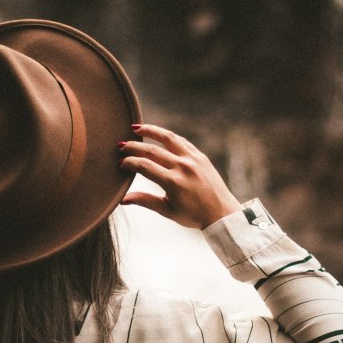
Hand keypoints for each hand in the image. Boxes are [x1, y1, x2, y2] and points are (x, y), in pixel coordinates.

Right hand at [119, 124, 241, 228]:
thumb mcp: (167, 210)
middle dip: (134, 146)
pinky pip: (181, 141)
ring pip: (168, 138)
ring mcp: (193, 159)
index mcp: (173, 182)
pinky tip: (157, 134)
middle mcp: (183, 167)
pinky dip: (167, 136)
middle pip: (152, 150)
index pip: (144, 166)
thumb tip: (123, 199)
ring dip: (151, 130)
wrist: (221, 213)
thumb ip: (145, 201)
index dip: (130, 163)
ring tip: (136, 127)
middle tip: (121, 145)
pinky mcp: (200, 156)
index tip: (121, 163)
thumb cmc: (193, 216)